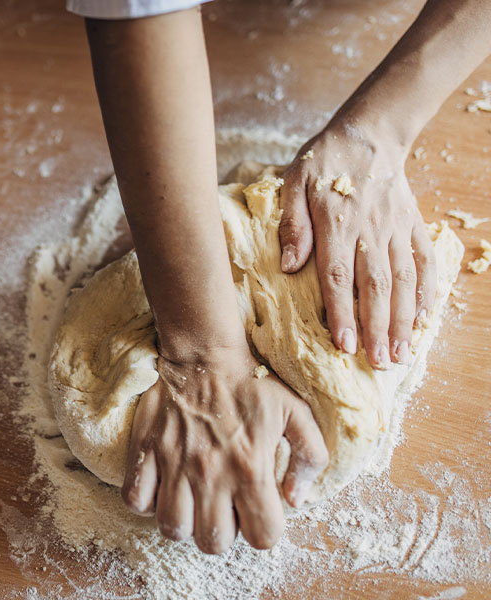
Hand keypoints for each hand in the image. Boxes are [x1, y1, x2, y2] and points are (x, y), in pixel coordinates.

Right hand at [121, 346, 327, 553]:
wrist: (204, 352)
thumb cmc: (251, 384)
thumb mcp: (296, 413)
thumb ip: (310, 458)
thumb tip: (295, 499)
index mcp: (251, 468)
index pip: (263, 537)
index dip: (263, 530)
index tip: (256, 511)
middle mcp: (211, 473)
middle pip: (213, 542)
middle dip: (222, 532)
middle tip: (222, 508)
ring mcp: (174, 464)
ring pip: (172, 529)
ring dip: (184, 523)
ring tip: (191, 503)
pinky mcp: (146, 451)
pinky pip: (135, 500)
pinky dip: (147, 503)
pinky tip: (162, 488)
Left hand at [279, 124, 435, 368]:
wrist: (369, 133)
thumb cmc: (324, 161)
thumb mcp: (294, 182)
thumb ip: (292, 224)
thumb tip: (287, 266)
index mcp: (337, 222)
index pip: (338, 275)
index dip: (342, 312)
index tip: (344, 345)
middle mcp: (370, 229)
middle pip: (376, 286)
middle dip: (377, 327)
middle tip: (378, 363)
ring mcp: (396, 228)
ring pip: (404, 280)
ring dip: (402, 319)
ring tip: (400, 353)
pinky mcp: (413, 225)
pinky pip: (424, 262)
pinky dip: (427, 292)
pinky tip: (424, 320)